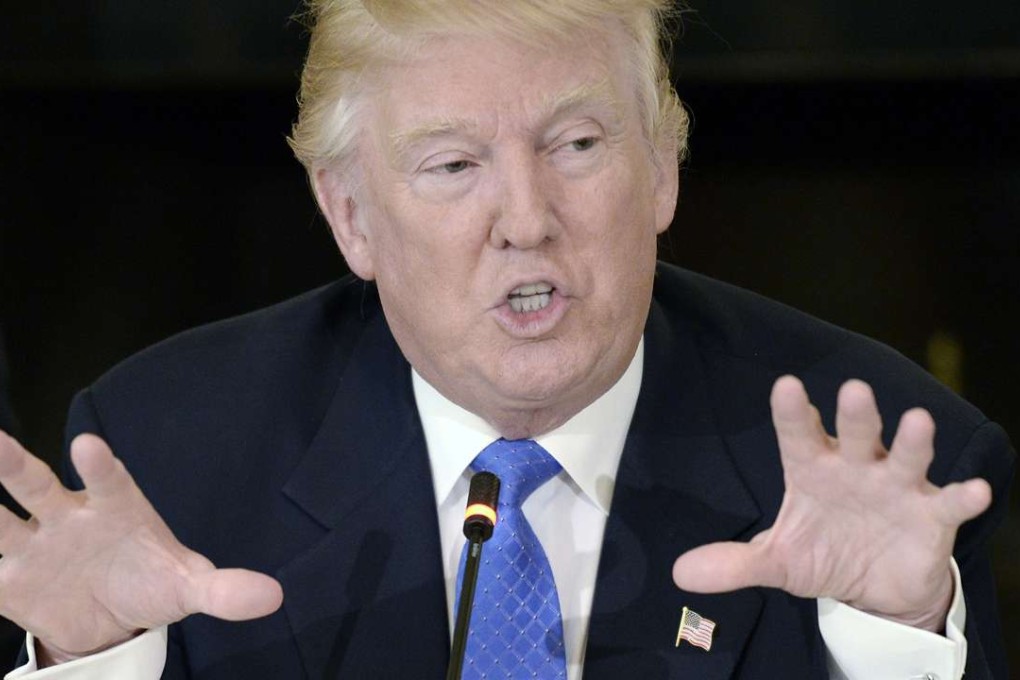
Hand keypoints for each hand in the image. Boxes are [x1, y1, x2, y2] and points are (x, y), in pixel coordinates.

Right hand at [0, 431, 282, 663]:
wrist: (112, 620)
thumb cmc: (153, 583)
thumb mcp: (188, 587)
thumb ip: (224, 589)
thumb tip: (272, 597)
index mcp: (116, 510)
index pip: (109, 481)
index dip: (99, 465)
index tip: (88, 445)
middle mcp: (68, 518)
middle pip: (37, 486)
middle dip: (13, 464)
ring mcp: (33, 547)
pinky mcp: (9, 582)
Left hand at [672, 376, 991, 631]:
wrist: (874, 587)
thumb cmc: (823, 552)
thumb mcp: (778, 561)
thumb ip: (735, 563)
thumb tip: (682, 572)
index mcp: (813, 470)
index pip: (799, 435)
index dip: (792, 412)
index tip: (785, 385)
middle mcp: (856, 468)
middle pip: (857, 434)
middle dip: (857, 415)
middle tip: (854, 389)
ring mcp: (897, 488)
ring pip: (905, 457)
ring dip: (912, 441)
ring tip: (916, 420)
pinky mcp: (931, 516)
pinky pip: (949, 502)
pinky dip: (963, 496)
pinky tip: (975, 491)